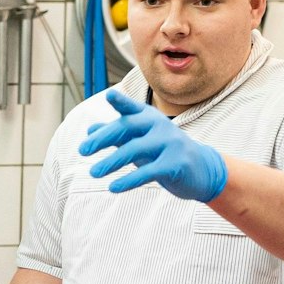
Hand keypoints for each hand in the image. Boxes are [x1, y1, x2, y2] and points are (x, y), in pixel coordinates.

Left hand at [79, 88, 227, 201]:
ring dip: (111, 162)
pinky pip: (148, 172)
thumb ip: (116, 134)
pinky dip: (128, 180)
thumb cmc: (163, 151)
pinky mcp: (175, 164)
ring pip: (135, 150)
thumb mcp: (140, 140)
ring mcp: (170, 143)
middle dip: (103, 138)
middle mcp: (160, 126)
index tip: (109, 96)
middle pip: (126, 127)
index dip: (121, 102)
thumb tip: (90, 129)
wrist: (201, 169)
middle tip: (82, 150)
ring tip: (93, 172)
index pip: (131, 108)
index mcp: (149, 117)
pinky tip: (113, 188)